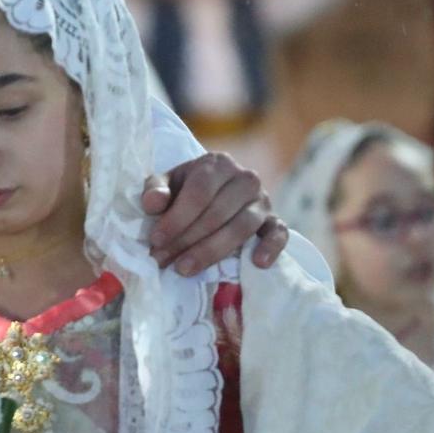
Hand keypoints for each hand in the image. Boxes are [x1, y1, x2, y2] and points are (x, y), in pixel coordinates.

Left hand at [141, 152, 287, 274]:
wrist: (215, 192)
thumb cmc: (186, 188)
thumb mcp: (167, 183)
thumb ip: (156, 189)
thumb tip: (153, 202)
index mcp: (218, 164)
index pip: (199, 192)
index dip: (177, 218)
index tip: (156, 240)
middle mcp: (246, 178)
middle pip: (217, 213)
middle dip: (187, 240)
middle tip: (163, 259)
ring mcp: (264, 200)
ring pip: (242, 227)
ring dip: (212, 251)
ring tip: (185, 268)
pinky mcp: (274, 220)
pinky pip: (279, 234)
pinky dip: (271, 247)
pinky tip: (257, 263)